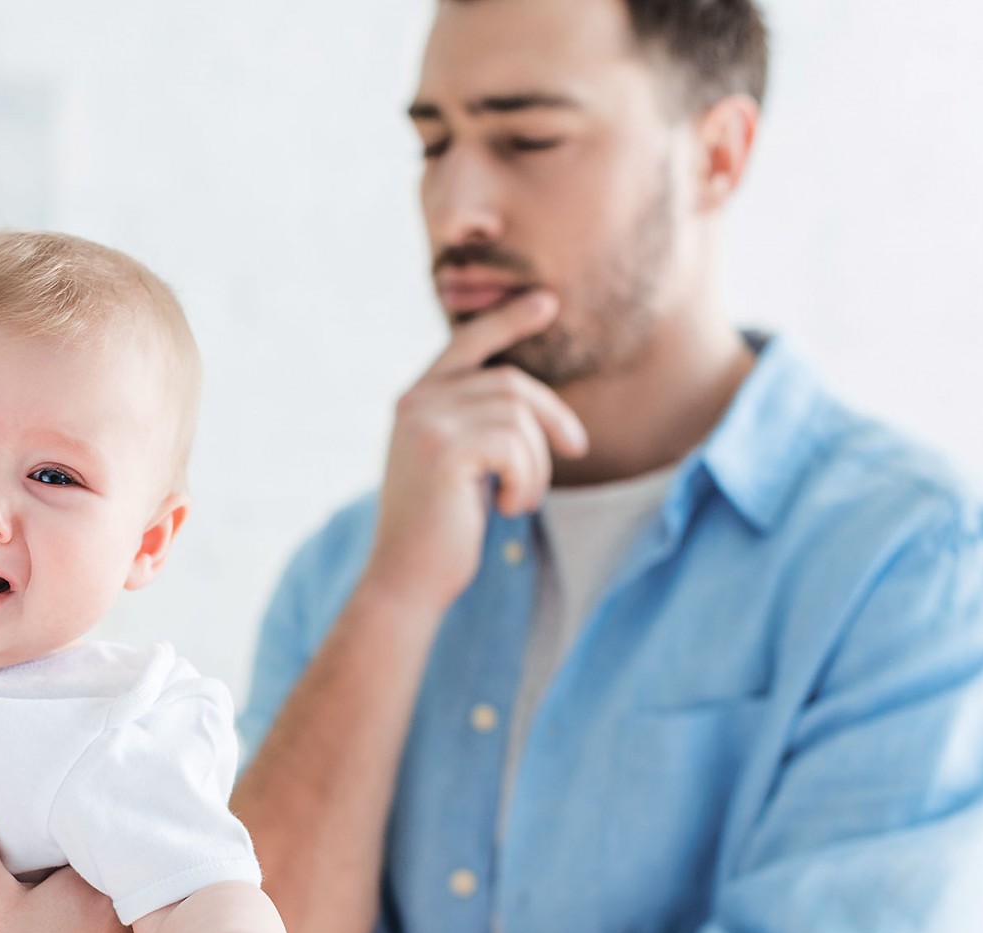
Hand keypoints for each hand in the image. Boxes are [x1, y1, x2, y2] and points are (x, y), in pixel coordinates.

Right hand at [365, 289, 588, 613]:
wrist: (405, 580)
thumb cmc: (438, 532)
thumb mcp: (454, 466)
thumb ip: (472, 424)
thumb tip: (527, 401)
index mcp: (414, 401)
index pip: (466, 344)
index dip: (507, 321)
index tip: (547, 303)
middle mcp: (415, 402)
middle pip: (509, 381)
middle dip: (552, 416)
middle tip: (577, 448)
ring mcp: (426, 422)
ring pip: (518, 416)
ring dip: (537, 463)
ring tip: (520, 500)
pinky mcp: (443, 449)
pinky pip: (515, 445)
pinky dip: (527, 480)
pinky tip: (506, 508)